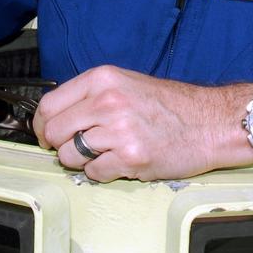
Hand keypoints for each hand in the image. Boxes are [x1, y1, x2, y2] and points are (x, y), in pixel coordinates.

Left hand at [31, 65, 250, 181]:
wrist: (210, 122)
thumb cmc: (170, 106)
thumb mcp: (126, 84)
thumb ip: (90, 97)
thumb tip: (54, 119)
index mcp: (102, 79)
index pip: (49, 105)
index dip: (41, 125)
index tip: (46, 135)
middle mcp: (107, 102)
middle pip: (54, 132)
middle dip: (59, 145)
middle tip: (75, 148)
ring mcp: (118, 131)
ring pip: (70, 156)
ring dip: (82, 161)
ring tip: (105, 153)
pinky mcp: (131, 158)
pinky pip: (94, 173)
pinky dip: (103, 173)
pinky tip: (121, 162)